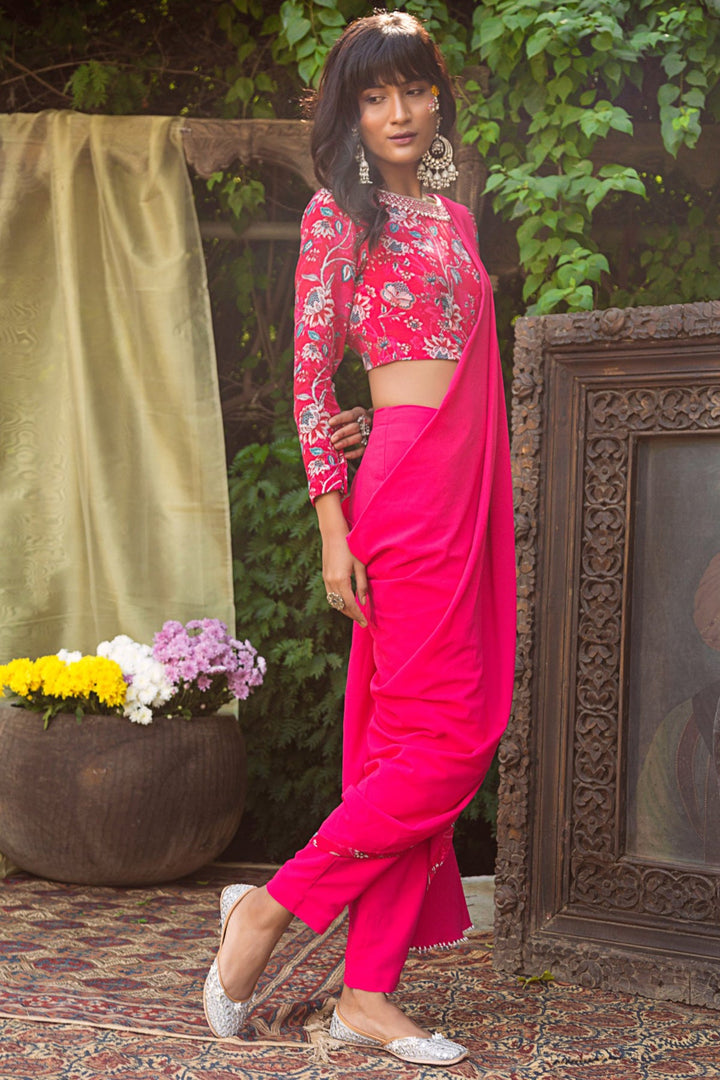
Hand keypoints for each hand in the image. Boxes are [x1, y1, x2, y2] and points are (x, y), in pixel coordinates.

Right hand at [315, 492, 368, 627]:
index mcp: (341, 580)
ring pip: (334, 602)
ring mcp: (326, 580)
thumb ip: (362, 585)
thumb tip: (363, 602)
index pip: (350, 604)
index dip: (358, 615)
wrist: (333, 534)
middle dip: (351, 615)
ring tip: (355, 613)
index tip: (365, 622)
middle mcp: (331, 582)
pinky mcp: (324, 577)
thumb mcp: (360, 566)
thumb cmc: (350, 547)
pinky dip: (338, 602)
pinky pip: (330, 595)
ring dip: (344, 609)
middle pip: (341, 606)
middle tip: (362, 621)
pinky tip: (346, 602)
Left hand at [330, 407, 372, 460]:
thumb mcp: (349, 415)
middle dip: (342, 433)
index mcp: (359, 413)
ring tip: (336, 446)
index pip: (350, 415)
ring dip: (346, 442)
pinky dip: (354, 453)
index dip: (340, 419)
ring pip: (358, 438)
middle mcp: (366, 422)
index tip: (330, 423)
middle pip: (354, 427)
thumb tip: (324, 423)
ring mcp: (369, 433)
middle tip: (332, 439)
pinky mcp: (370, 444)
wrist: (375, 423)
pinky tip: (345, 455)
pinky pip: (363, 450)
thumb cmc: (354, 420)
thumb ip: (340, 418)